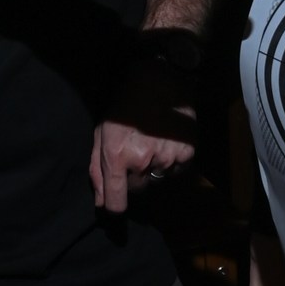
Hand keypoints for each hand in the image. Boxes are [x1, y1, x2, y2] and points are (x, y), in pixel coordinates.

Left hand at [90, 71, 196, 211]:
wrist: (160, 79)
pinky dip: (171, 161)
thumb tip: (101, 202)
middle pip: (137, 189)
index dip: (115, 206)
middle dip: (133, 177)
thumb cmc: (124, 105)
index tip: (115, 203)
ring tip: (151, 142)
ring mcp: (166, 158)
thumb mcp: (102, 133)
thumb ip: (98, 170)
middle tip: (134, 153)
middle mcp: (142, 161)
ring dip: (153, 168)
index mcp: (117, 156)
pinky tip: (166, 141)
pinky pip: (175, 171)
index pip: (117, 202)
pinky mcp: (186, 154)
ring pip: (157, 180)